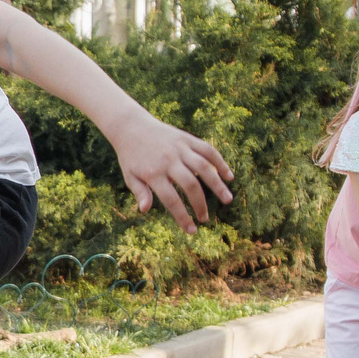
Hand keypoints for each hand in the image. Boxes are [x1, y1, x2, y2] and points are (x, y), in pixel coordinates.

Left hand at [110, 115, 234, 232]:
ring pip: (204, 166)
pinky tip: (229, 176)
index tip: (191, 231)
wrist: (131, 127)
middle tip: (205, 219)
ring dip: (218, 184)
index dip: (182, 217)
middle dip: (200, 204)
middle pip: (190, 185)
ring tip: (228, 199)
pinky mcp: (187, 139)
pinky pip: (208, 150)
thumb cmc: (131, 157)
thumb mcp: (130, 176)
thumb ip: (140, 192)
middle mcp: (168, 160)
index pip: (171, 199)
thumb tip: (144, 210)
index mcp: (153, 173)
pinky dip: (220, 162)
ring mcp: (179, 148)